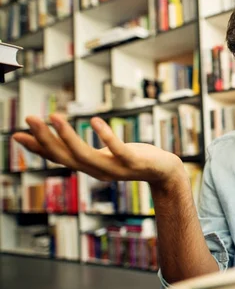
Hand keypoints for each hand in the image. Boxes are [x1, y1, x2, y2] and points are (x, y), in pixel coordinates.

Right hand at [12, 113, 183, 186]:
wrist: (164, 172)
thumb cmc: (132, 159)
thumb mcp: (103, 155)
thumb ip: (83, 150)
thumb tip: (63, 138)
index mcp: (89, 167)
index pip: (58, 158)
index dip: (37, 148)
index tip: (17, 134)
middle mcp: (98, 171)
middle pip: (66, 157)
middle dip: (45, 139)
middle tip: (30, 118)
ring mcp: (115, 168)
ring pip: (86, 155)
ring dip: (68, 136)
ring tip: (54, 116)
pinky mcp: (133, 162)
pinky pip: (117, 150)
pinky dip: (105, 136)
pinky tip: (95, 120)